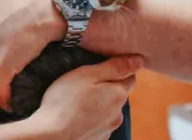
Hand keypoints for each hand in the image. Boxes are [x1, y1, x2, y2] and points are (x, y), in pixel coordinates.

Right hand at [28, 55, 142, 139]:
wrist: (52, 136)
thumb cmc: (66, 100)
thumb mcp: (87, 75)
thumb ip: (113, 67)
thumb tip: (139, 60)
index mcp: (118, 94)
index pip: (130, 77)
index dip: (120, 68)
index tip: (104, 63)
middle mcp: (118, 114)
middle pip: (118, 93)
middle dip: (107, 85)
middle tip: (86, 79)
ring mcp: (108, 129)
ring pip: (108, 109)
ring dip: (99, 102)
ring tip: (78, 97)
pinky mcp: (97, 139)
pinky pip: (98, 122)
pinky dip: (91, 116)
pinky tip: (76, 113)